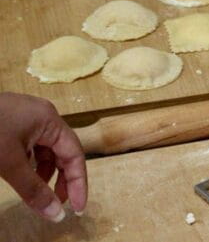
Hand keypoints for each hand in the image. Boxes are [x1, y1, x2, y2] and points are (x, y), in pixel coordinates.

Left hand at [0, 92, 86, 221]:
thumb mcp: (9, 165)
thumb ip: (33, 190)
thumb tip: (56, 215)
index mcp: (49, 119)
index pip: (74, 154)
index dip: (78, 182)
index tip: (77, 208)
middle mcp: (42, 115)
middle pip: (62, 151)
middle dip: (61, 179)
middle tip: (57, 204)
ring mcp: (24, 116)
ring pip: (44, 149)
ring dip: (43, 172)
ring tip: (36, 192)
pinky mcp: (9, 121)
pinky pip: (29, 144)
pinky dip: (29, 162)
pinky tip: (20, 175)